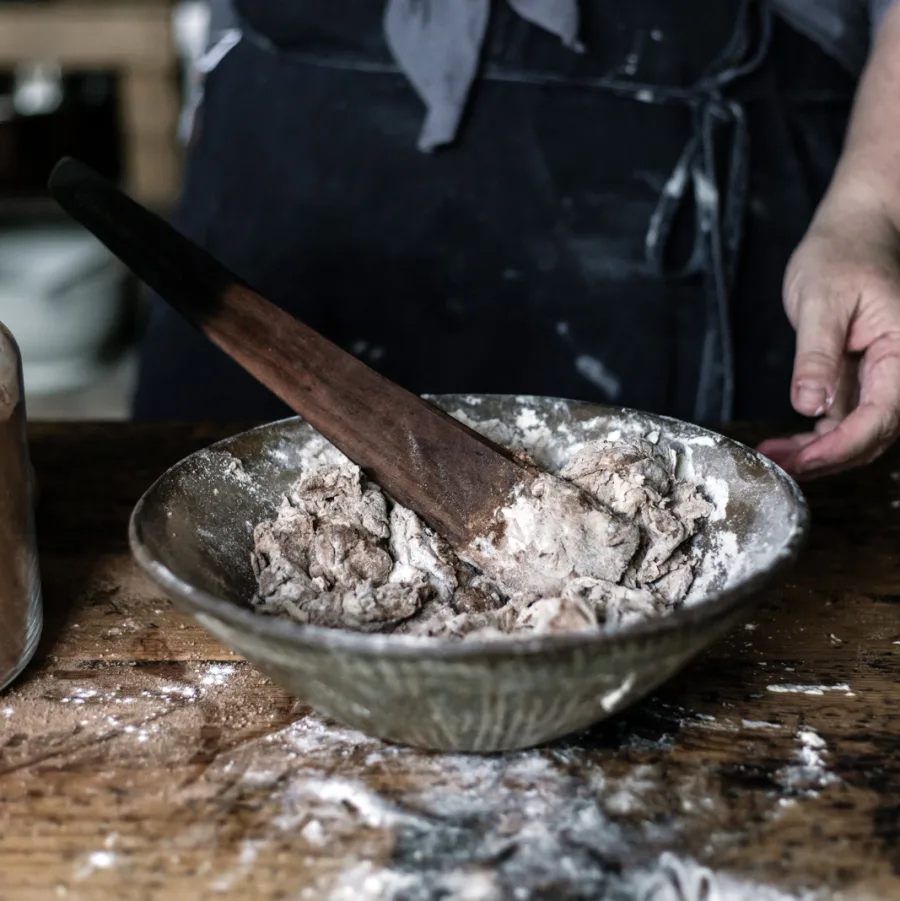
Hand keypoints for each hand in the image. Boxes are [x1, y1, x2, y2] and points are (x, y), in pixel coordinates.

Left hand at [757, 204, 899, 477]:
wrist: (854, 233)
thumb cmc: (842, 255)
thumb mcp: (822, 301)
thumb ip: (817, 355)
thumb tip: (810, 405)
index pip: (880, 417)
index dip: (839, 447)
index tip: (799, 460)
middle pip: (871, 436)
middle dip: (824, 459)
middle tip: (774, 466)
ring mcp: (883, 379)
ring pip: (858, 434)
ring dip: (817, 454)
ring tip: (772, 456)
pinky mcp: (863, 381)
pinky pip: (846, 421)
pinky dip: (817, 438)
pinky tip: (784, 444)